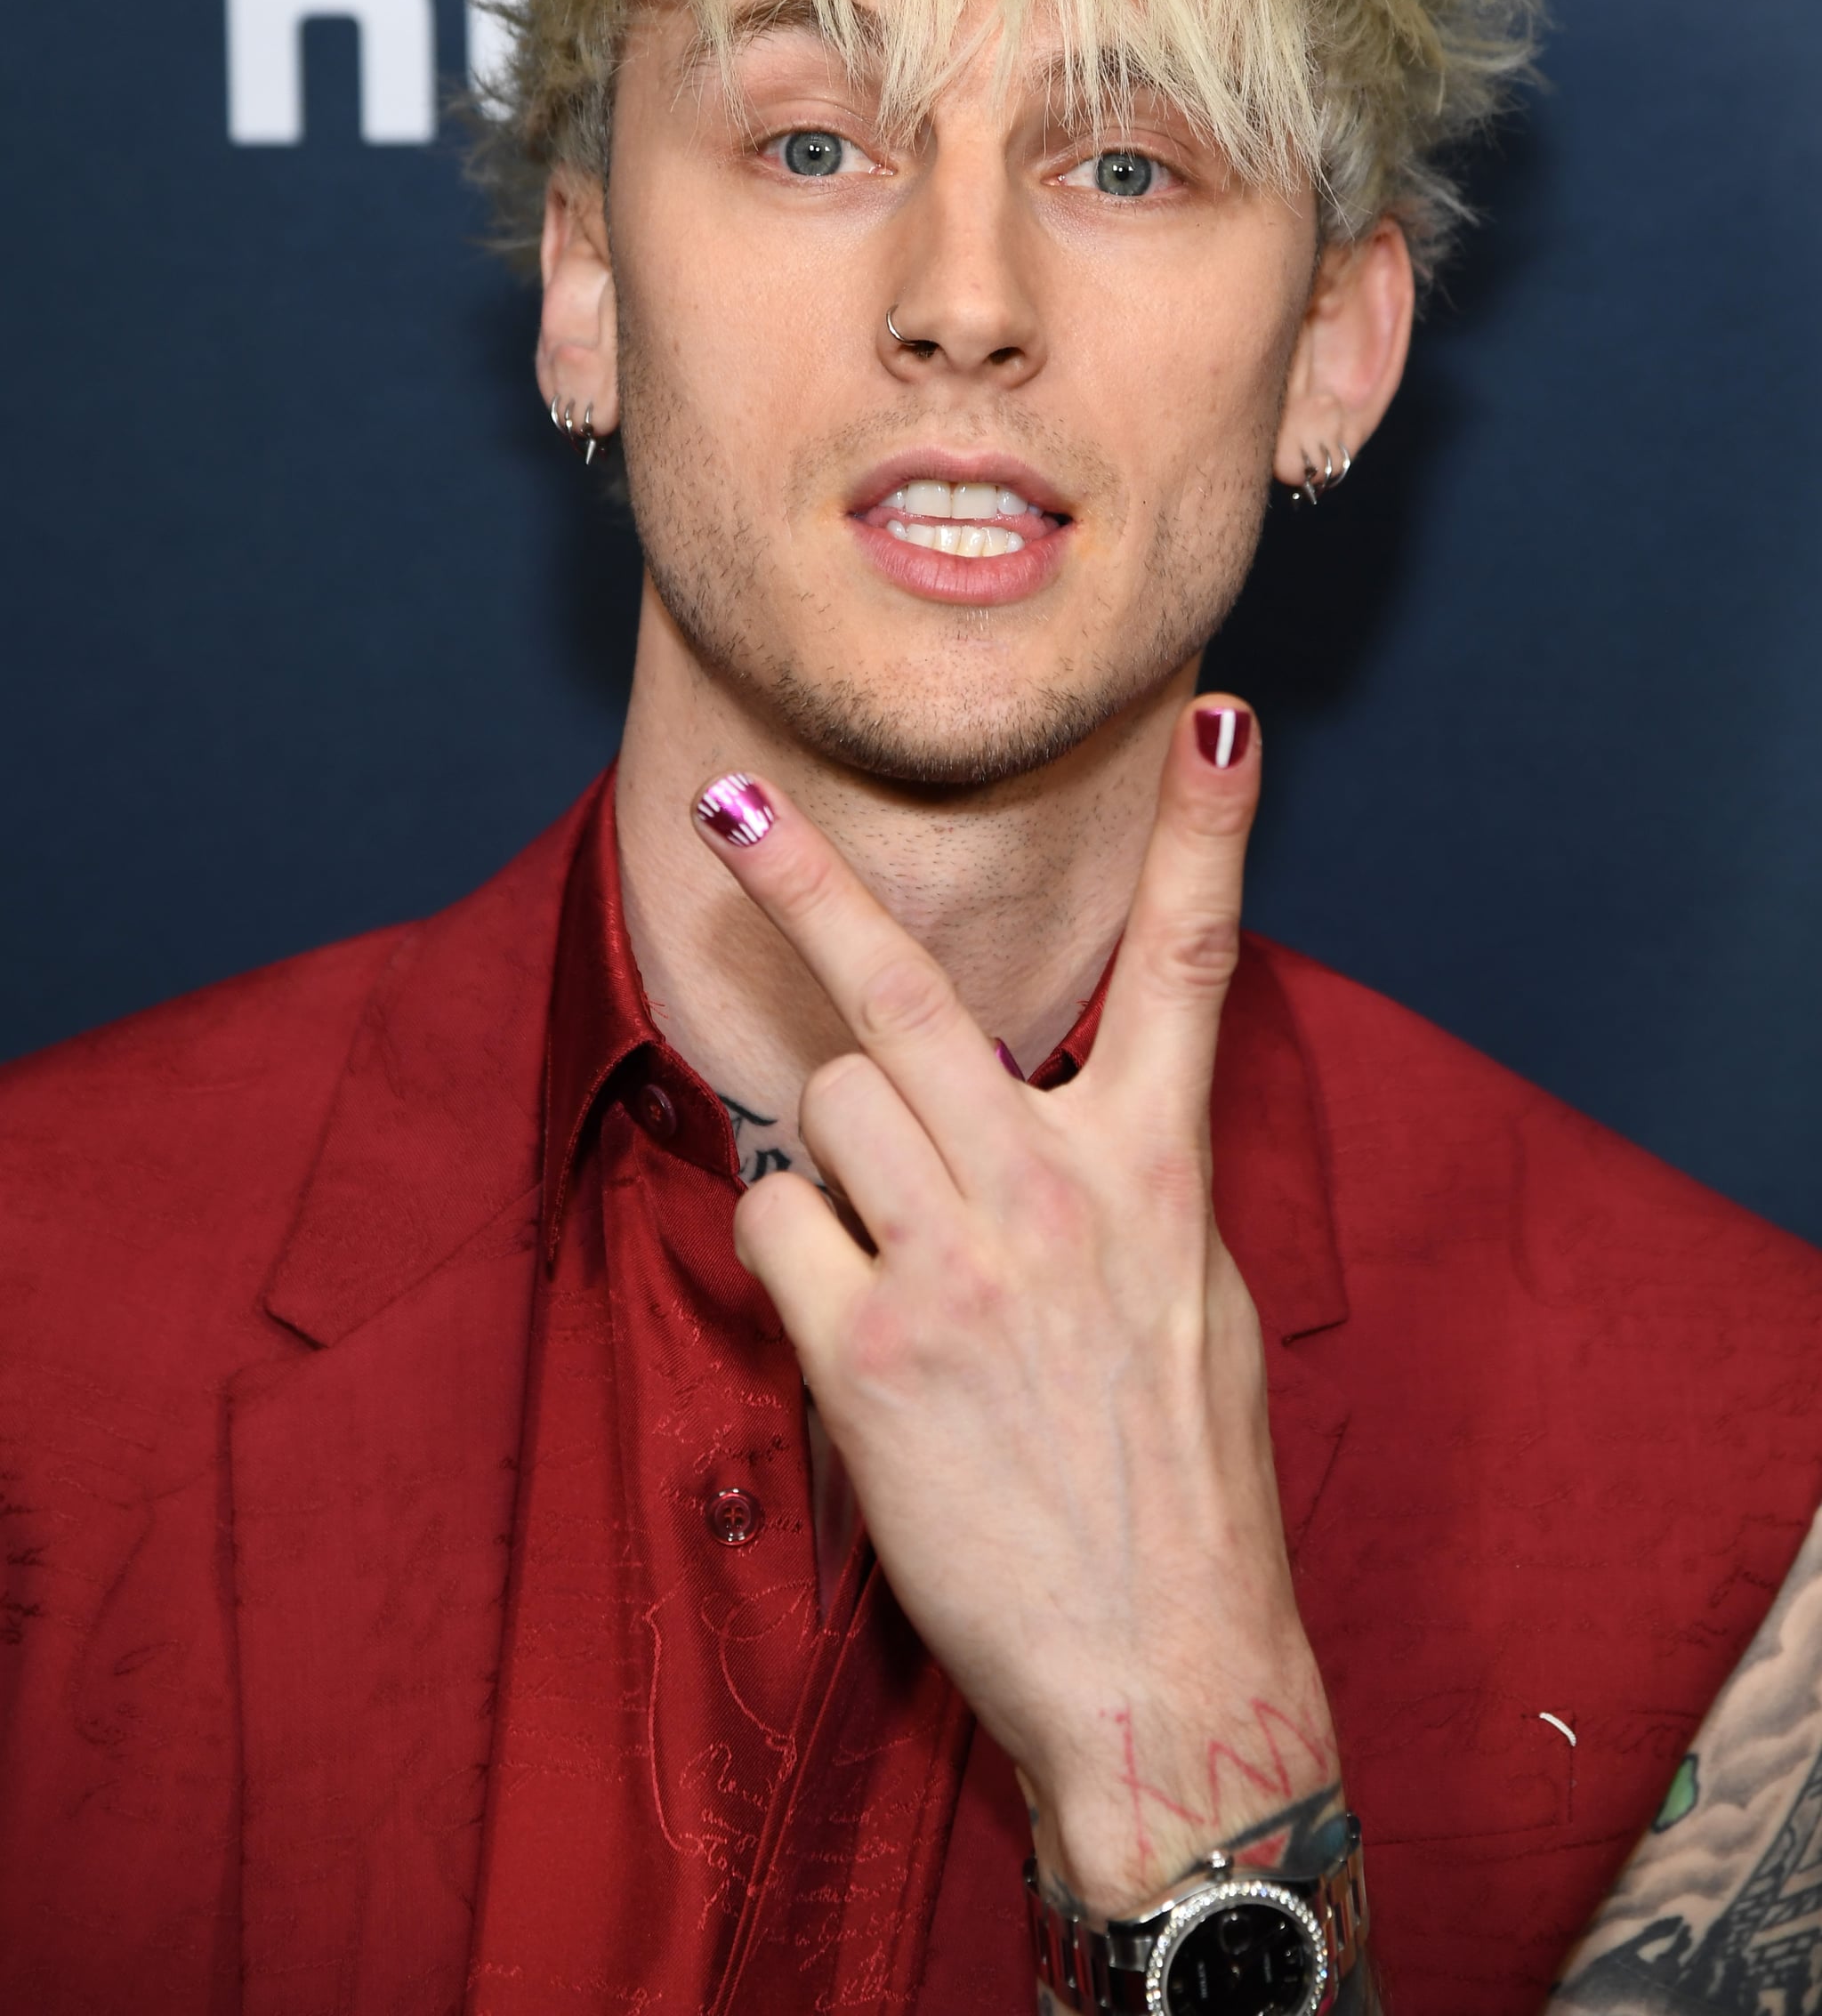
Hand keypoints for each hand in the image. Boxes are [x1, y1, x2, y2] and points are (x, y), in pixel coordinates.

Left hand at [692, 698, 1341, 1920]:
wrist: (1161, 1668)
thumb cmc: (1183, 1480)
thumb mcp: (1196, 1297)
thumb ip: (1122, 1178)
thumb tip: (1045, 1111)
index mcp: (1157, 1170)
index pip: (1193, 964)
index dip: (1207, 830)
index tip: (1213, 715)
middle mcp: (1056, 1192)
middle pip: (912, 990)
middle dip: (814, 881)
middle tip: (733, 800)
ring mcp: (955, 1265)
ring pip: (826, 1102)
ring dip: (833, 1145)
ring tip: (887, 1232)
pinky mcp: (867, 1350)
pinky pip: (779, 1222)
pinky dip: (797, 1248)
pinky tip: (854, 1317)